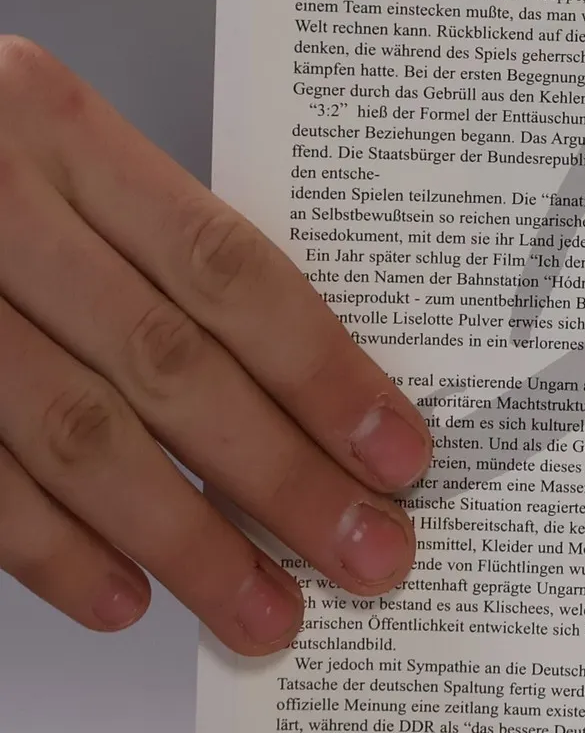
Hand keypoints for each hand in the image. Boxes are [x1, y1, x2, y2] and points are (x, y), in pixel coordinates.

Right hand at [0, 39, 430, 653]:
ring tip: (262, 611)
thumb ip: (140, 246)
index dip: (323, 371)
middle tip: (369, 557)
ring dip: (183, 540)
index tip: (400, 457)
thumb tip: (294, 390)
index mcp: (48, 122)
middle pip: (168, 361)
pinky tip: (125, 597)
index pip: (226, 266)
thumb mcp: (34, 154)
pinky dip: (51, 549)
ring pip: (75, 434)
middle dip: (281, 476)